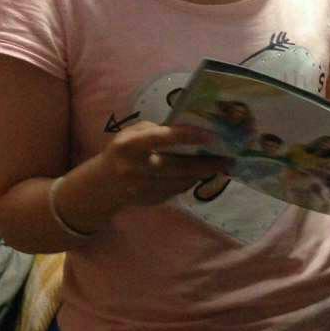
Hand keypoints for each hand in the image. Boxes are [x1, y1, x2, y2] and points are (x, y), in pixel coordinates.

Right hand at [95, 122, 231, 208]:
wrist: (102, 186)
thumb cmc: (122, 152)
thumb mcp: (131, 134)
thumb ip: (156, 130)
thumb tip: (188, 130)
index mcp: (129, 146)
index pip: (161, 139)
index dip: (187, 136)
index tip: (210, 135)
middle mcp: (136, 168)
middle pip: (178, 166)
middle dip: (206, 163)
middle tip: (228, 158)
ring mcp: (144, 188)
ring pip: (182, 181)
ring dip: (202, 173)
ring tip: (220, 164)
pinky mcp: (152, 200)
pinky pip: (178, 190)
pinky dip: (191, 181)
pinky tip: (199, 173)